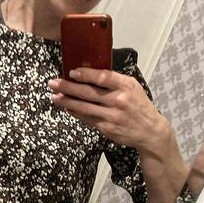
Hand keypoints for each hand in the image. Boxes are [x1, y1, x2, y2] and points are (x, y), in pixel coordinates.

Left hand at [47, 67, 166, 154]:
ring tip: (55, 97)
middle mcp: (118, 100)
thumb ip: (114, 81)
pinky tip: (67, 108)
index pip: (102, 77)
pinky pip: (87, 119)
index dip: (85, 74)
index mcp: (126, 85)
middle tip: (53, 83)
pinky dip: (76, 113)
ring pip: (84, 107)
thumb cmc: (139, 106)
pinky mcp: (107, 128)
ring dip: (67, 102)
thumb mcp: (132, 87)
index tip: (71, 72)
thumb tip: (90, 74)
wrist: (150, 130)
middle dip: (68, 87)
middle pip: (88, 92)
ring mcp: (112, 115)